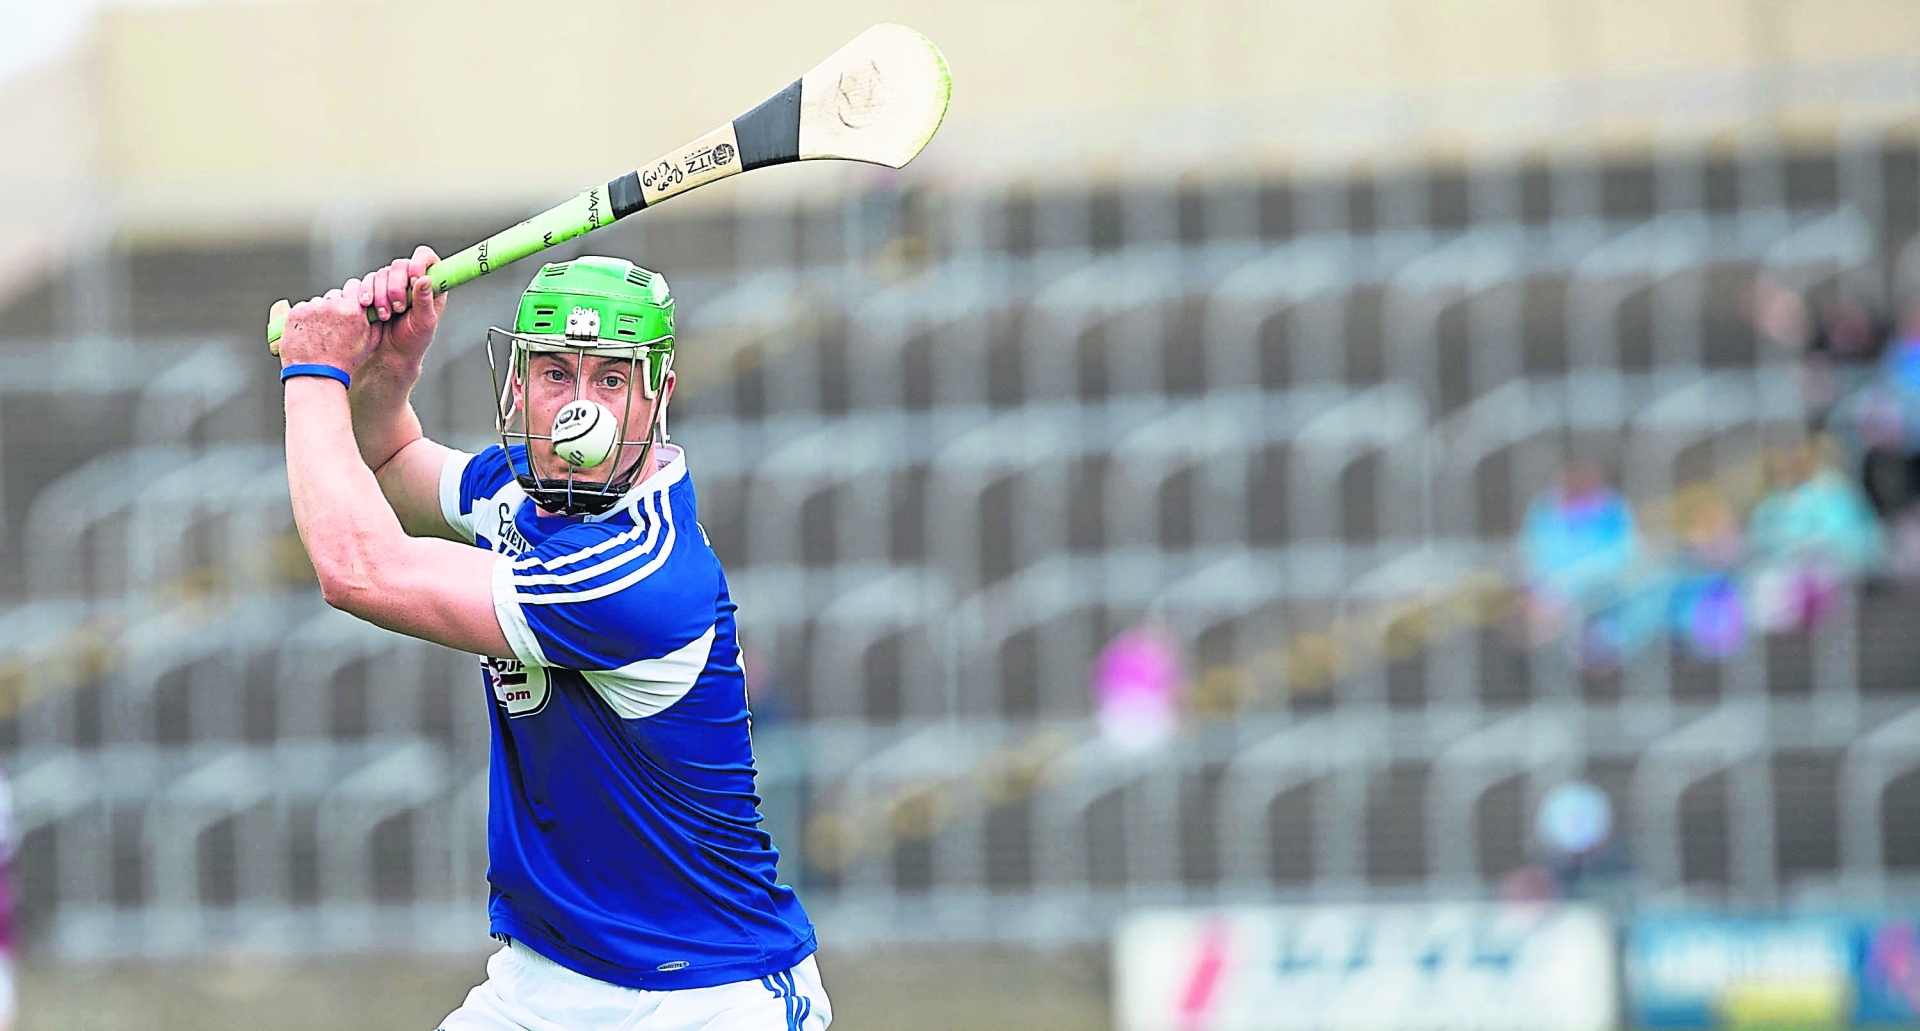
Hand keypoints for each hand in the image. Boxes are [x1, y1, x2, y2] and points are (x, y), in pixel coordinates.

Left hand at [281, 278, 380, 372]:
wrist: (316, 374)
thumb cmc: (344, 361)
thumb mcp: (369, 342)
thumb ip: (373, 321)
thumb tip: (374, 308)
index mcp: (353, 310)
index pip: (354, 287)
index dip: (352, 297)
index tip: (349, 306)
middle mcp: (333, 305)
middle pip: (335, 295)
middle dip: (335, 306)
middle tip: (334, 325)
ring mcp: (313, 308)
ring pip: (318, 302)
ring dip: (319, 312)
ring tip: (320, 332)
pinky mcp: (296, 312)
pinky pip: (302, 308)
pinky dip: (305, 318)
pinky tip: (309, 332)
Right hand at [358, 245, 445, 368]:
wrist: (390, 352)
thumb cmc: (414, 339)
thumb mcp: (424, 323)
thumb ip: (425, 301)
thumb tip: (426, 279)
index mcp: (429, 283)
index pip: (425, 256)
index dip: (418, 263)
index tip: (413, 281)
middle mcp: (409, 279)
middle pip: (399, 264)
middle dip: (396, 286)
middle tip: (399, 308)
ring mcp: (390, 283)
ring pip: (381, 273)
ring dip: (381, 294)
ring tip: (385, 315)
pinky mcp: (373, 289)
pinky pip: (366, 282)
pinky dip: (366, 294)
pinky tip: (368, 307)